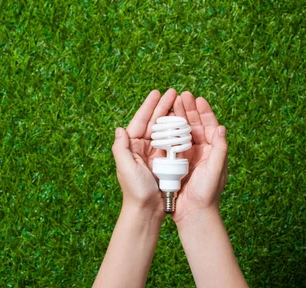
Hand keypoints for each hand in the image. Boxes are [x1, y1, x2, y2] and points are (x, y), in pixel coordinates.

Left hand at [112, 88, 177, 222]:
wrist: (147, 212)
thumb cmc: (135, 191)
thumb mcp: (125, 168)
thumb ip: (121, 149)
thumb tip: (120, 129)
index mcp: (132, 147)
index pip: (140, 121)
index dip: (148, 106)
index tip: (157, 93)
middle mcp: (142, 148)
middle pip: (153, 122)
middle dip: (163, 106)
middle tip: (173, 92)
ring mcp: (155, 154)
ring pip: (164, 130)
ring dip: (171, 115)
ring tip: (180, 102)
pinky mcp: (165, 162)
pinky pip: (172, 142)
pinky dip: (178, 131)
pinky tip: (185, 122)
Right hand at [171, 91, 227, 226]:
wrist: (193, 214)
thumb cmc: (207, 194)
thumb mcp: (216, 170)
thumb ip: (220, 150)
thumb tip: (221, 128)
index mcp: (214, 151)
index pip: (210, 126)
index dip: (204, 111)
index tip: (197, 98)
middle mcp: (202, 151)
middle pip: (195, 125)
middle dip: (189, 109)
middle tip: (182, 95)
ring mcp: (189, 156)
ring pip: (184, 131)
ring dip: (179, 117)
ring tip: (172, 103)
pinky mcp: (177, 162)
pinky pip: (173, 142)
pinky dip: (169, 131)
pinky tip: (164, 122)